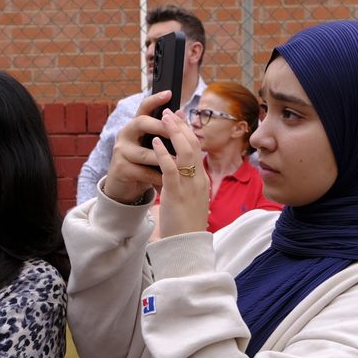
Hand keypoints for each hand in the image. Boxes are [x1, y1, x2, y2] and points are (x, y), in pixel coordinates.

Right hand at [100, 92, 174, 203]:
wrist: (125, 186)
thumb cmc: (143, 163)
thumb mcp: (152, 145)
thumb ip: (164, 132)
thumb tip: (181, 114)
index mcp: (135, 126)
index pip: (144, 107)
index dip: (155, 99)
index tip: (169, 93)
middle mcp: (125, 134)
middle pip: (141, 122)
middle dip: (160, 126)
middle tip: (176, 131)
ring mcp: (121, 151)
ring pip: (144, 152)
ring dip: (162, 157)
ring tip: (179, 162)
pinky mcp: (120, 168)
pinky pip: (143, 171)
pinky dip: (158, 176)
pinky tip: (169, 179)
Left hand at [149, 109, 208, 237]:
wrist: (187, 245)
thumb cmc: (187, 225)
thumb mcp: (192, 200)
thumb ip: (189, 184)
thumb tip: (182, 172)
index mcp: (202, 180)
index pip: (197, 149)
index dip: (188, 131)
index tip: (179, 119)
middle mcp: (198, 180)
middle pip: (193, 145)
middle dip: (181, 125)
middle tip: (169, 111)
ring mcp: (189, 186)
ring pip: (185, 152)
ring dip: (173, 132)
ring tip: (163, 118)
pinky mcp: (177, 194)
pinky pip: (171, 168)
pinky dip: (163, 153)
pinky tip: (155, 143)